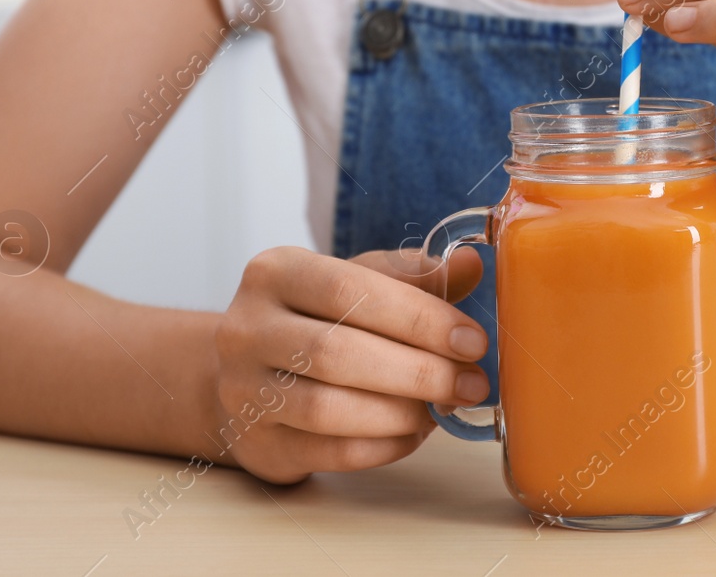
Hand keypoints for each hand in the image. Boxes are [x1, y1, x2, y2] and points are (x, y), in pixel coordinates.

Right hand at [212, 244, 485, 483]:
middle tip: (471, 383)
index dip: (419, 317)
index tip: (472, 340)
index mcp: (277, 272)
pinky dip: (384, 445)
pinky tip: (413, 433)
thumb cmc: (316, 320)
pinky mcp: (257, 444)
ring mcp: (243, 390)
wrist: (246, 372)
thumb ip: (413, 275)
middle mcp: (247, 329)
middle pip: (337, 352)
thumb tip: (471, 263)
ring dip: (402, 412)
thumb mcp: (358, 282)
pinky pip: (329, 452)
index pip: (350, 289)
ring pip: (328, 408)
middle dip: (419, 371)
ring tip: (443, 407)